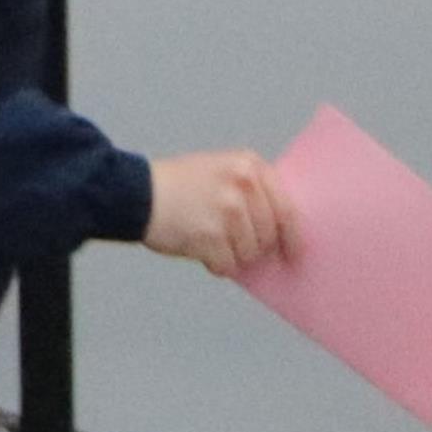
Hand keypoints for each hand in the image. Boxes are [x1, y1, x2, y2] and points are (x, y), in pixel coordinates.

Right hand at [142, 150, 297, 277]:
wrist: (138, 193)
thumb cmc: (179, 185)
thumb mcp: (222, 169)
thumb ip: (252, 190)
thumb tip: (279, 229)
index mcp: (250, 166)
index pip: (287, 208)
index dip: (293, 235)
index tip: (293, 251)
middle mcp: (243, 185)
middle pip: (269, 234)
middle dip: (256, 247)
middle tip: (234, 244)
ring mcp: (228, 211)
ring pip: (250, 253)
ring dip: (232, 255)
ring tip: (210, 239)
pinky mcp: (211, 236)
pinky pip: (228, 265)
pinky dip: (216, 264)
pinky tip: (201, 249)